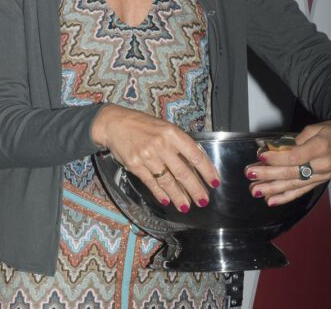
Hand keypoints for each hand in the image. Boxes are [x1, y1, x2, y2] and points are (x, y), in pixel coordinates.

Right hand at [91, 104, 220, 211]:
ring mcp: (147, 156)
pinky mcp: (135, 165)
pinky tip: (167, 200)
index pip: (195, 155)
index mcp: (172, 133)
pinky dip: (160, 193)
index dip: (207, 170)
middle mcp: (161, 145)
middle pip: (183, 172)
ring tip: (186, 206)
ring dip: (179, 196)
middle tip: (203, 201)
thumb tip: (195, 160)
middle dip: (195, 189)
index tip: (214, 182)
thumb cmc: (142, 124)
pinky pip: (151, 182)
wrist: (115, 124)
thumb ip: (179, 142)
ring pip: (168, 181)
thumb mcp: (164, 127)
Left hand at [243, 116, 330, 205]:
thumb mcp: (314, 128)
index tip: (260, 156)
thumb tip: (274, 148)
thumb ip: (294, 140)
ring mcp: (322, 177)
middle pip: (292, 173)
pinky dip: (285, 197)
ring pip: (294, 185)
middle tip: (251, 174)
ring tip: (255, 191)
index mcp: (321, 148)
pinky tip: (270, 200)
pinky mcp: (320, 182)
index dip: (277, 158)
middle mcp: (322, 166)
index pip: (295, 156)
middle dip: (269, 175)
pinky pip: (301, 192)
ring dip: (272, 189)